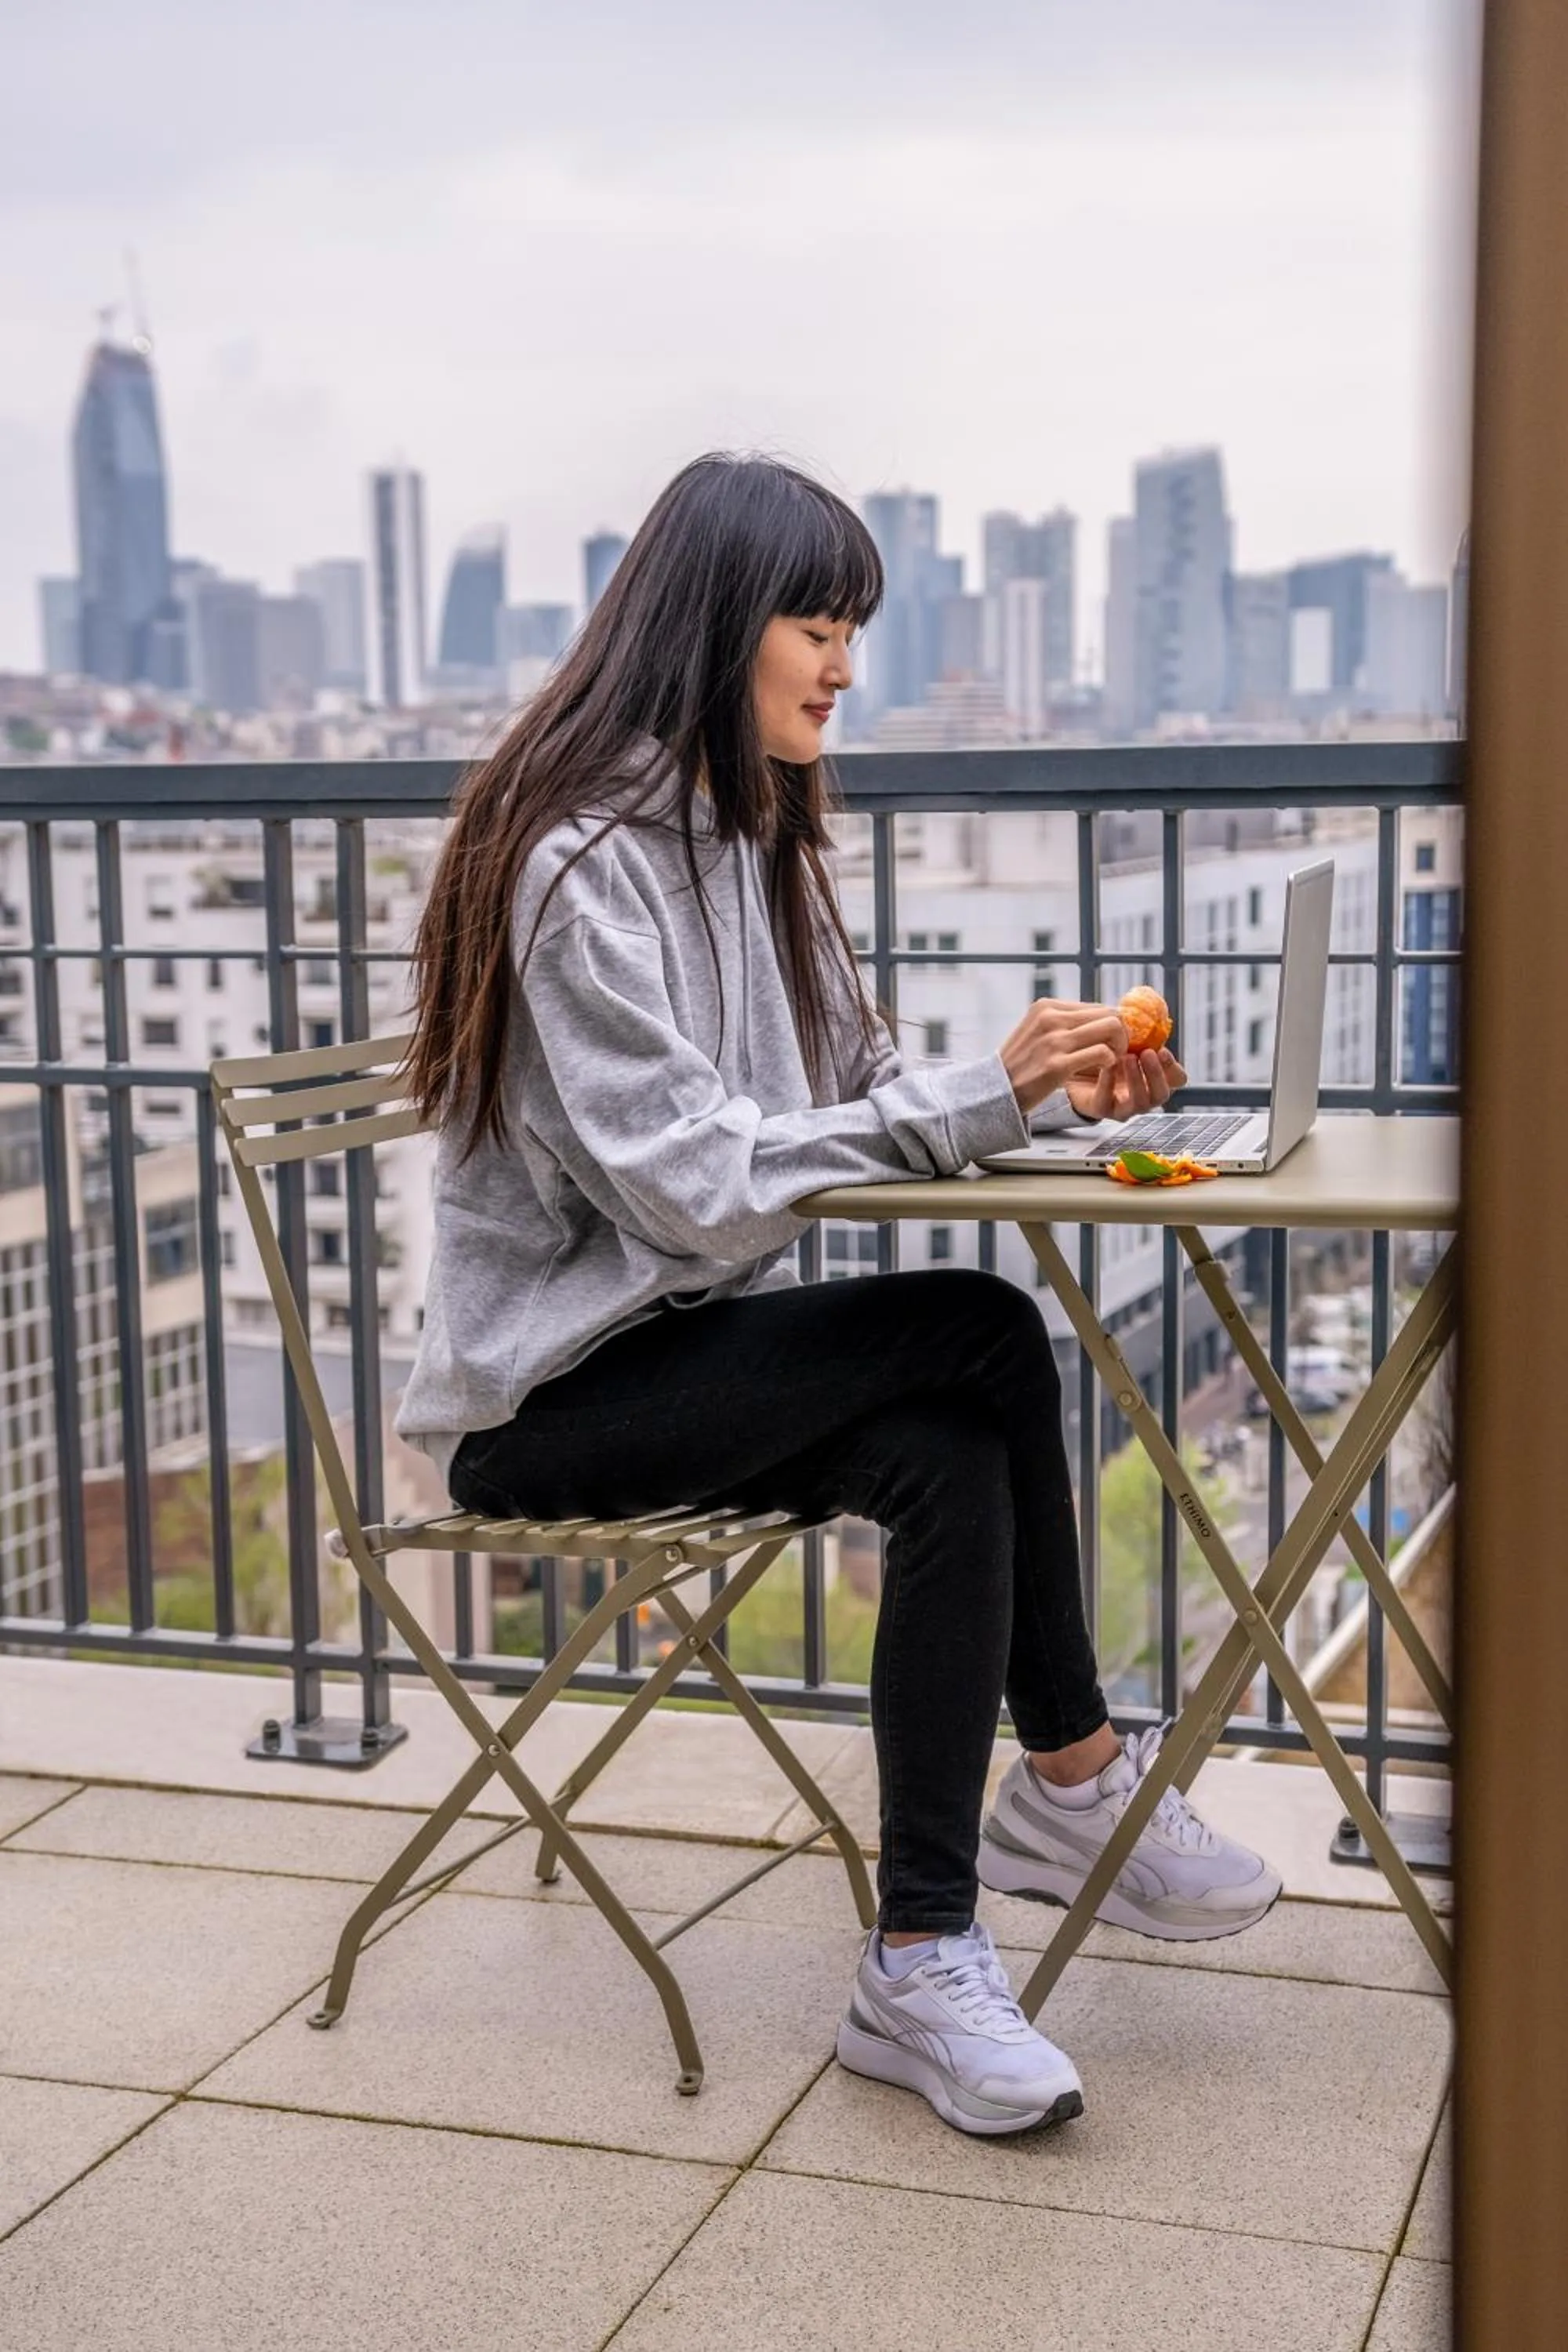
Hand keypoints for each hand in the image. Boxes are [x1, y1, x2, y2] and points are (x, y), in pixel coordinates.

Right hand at [998, 999, 1130, 1115]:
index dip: (1111, 1024)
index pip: (1097, 1006)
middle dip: (1121, 1033)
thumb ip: (1064, 1022)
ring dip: (1119, 1046)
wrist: (998, 1091)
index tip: (1110, 1042)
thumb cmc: (1021, 1063)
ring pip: (1111, 1028)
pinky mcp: (1057, 1065)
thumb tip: (1102, 1018)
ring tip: (1111, 1060)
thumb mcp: (1037, 1030)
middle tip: (1116, 1051)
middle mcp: (1050, 1018)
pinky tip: (1102, 1070)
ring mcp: (1053, 1041)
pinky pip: (1102, 1054)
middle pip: (1109, 1013)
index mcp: (1046, 1007)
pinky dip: (1109, 1062)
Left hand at [1065, 1046, 1187, 1123]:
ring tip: (1128, 1058)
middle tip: (1148, 1053)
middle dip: (1157, 1074)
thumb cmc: (1103, 1053)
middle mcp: (1143, 1096)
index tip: (1162, 1050)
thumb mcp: (1123, 1041)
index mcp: (1152, 1079)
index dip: (1173, 1067)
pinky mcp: (1100, 1109)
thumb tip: (1148, 1013)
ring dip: (1136, 1080)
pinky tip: (1105, 1065)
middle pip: (1161, 1094)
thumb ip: (1138, 1034)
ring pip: (1140, 1103)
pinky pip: (1106, 1101)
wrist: (1074, 1066)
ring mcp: (1123, 1107)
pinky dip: (1107, 1083)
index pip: (1176, 1079)